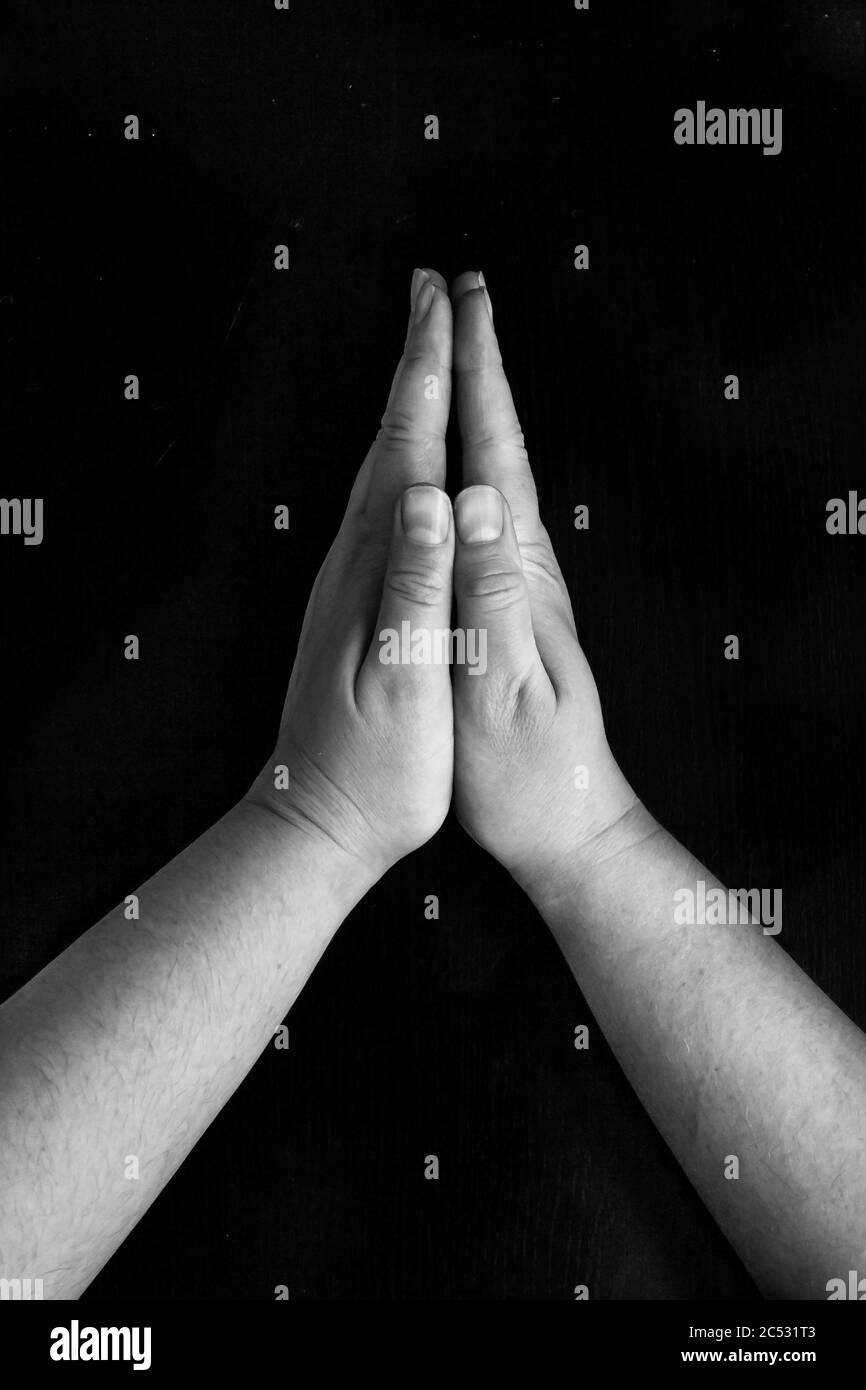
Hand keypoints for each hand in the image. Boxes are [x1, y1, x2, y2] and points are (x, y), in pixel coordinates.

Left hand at [248, 268, 454, 880]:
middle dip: (414, 362)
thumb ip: (418, 585)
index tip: (450, 306)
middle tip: (434, 293)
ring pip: (377, 468)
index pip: (406, 451)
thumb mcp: (406, 682)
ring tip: (425, 354)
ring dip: (404, 403)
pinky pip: (377, 506)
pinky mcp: (352, 606)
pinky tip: (408, 461)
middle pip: (385, 440)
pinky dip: (397, 459)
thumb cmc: (377, 768)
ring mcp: (346, 583)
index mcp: (374, 571)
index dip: (431, 376)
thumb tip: (436, 493)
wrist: (317, 821)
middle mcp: (352, 563)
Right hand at [448, 272, 651, 897]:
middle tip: (455, 291)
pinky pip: (490, 507)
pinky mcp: (511, 604)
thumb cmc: (523, 768)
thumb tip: (471, 498)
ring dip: (480, 402)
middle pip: (500, 443)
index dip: (473, 375)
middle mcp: (524, 564)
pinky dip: (475, 458)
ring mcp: (521, 582)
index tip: (453, 303)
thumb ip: (486, 592)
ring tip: (460, 349)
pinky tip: (464, 456)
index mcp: (515, 572)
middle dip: (478, 362)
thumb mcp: (498, 687)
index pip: (492, 453)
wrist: (562, 819)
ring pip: (498, 469)